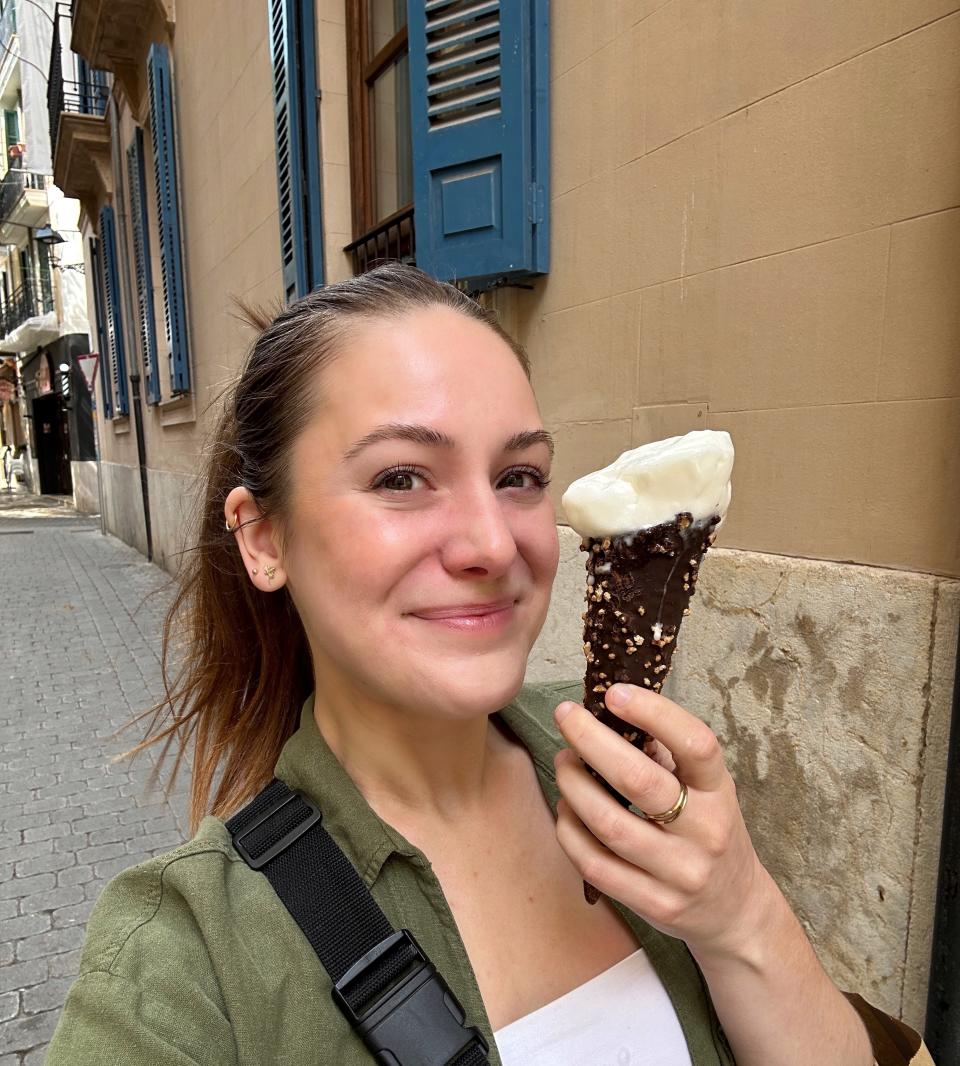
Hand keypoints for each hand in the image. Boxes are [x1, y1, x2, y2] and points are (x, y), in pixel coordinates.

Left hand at [553, 683, 774, 961]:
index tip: (614, 693)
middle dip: (592, 741)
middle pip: (639, 781)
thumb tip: (613, 713)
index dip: (654, 713)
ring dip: (574, 786)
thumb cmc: (709, 832)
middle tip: (566, 716)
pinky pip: (596, 865)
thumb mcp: (707, 791)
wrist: (735, 911)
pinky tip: (566, 810)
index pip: (695, 744)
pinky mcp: (654, 905)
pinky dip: (570, 832)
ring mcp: (680, 873)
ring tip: (564, 763)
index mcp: (720, 792)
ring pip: (609, 825)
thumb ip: (668, 756)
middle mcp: (705, 832)